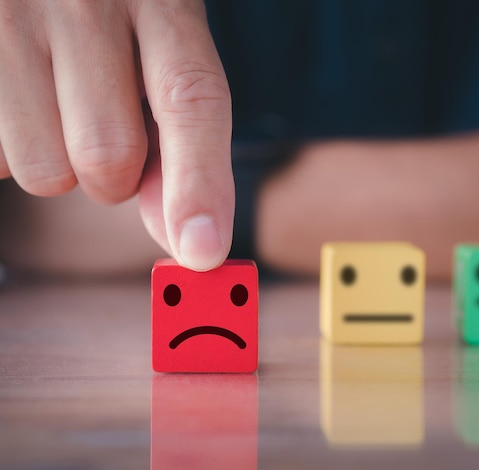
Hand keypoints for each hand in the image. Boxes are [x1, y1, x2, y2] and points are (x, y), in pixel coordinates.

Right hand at [0, 0, 233, 270]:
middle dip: (113, 178)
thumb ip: (181, 143)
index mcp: (162, 0)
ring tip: (56, 104)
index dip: (199, 183)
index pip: (190, 99)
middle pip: (108, 159)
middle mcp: (85, 2)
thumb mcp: (163, 55)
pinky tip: (19, 96)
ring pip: (43, 173)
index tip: (203, 252)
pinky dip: (9, 149)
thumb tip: (187, 241)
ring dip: (58, 165)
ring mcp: (11, 18)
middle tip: (104, 130)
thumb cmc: (115, 20)